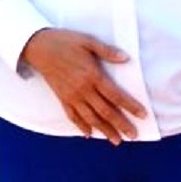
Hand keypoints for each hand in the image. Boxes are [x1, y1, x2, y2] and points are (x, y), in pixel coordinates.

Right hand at [19, 28, 144, 142]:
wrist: (37, 46)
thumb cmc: (63, 41)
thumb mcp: (86, 40)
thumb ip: (106, 51)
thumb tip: (126, 58)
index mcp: (92, 75)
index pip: (115, 95)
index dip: (130, 106)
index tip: (143, 115)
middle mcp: (83, 89)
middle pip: (105, 111)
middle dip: (121, 124)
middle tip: (133, 135)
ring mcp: (71, 95)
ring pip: (91, 117)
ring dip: (104, 130)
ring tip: (116, 141)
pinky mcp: (61, 97)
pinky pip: (72, 116)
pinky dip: (81, 126)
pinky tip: (88, 133)